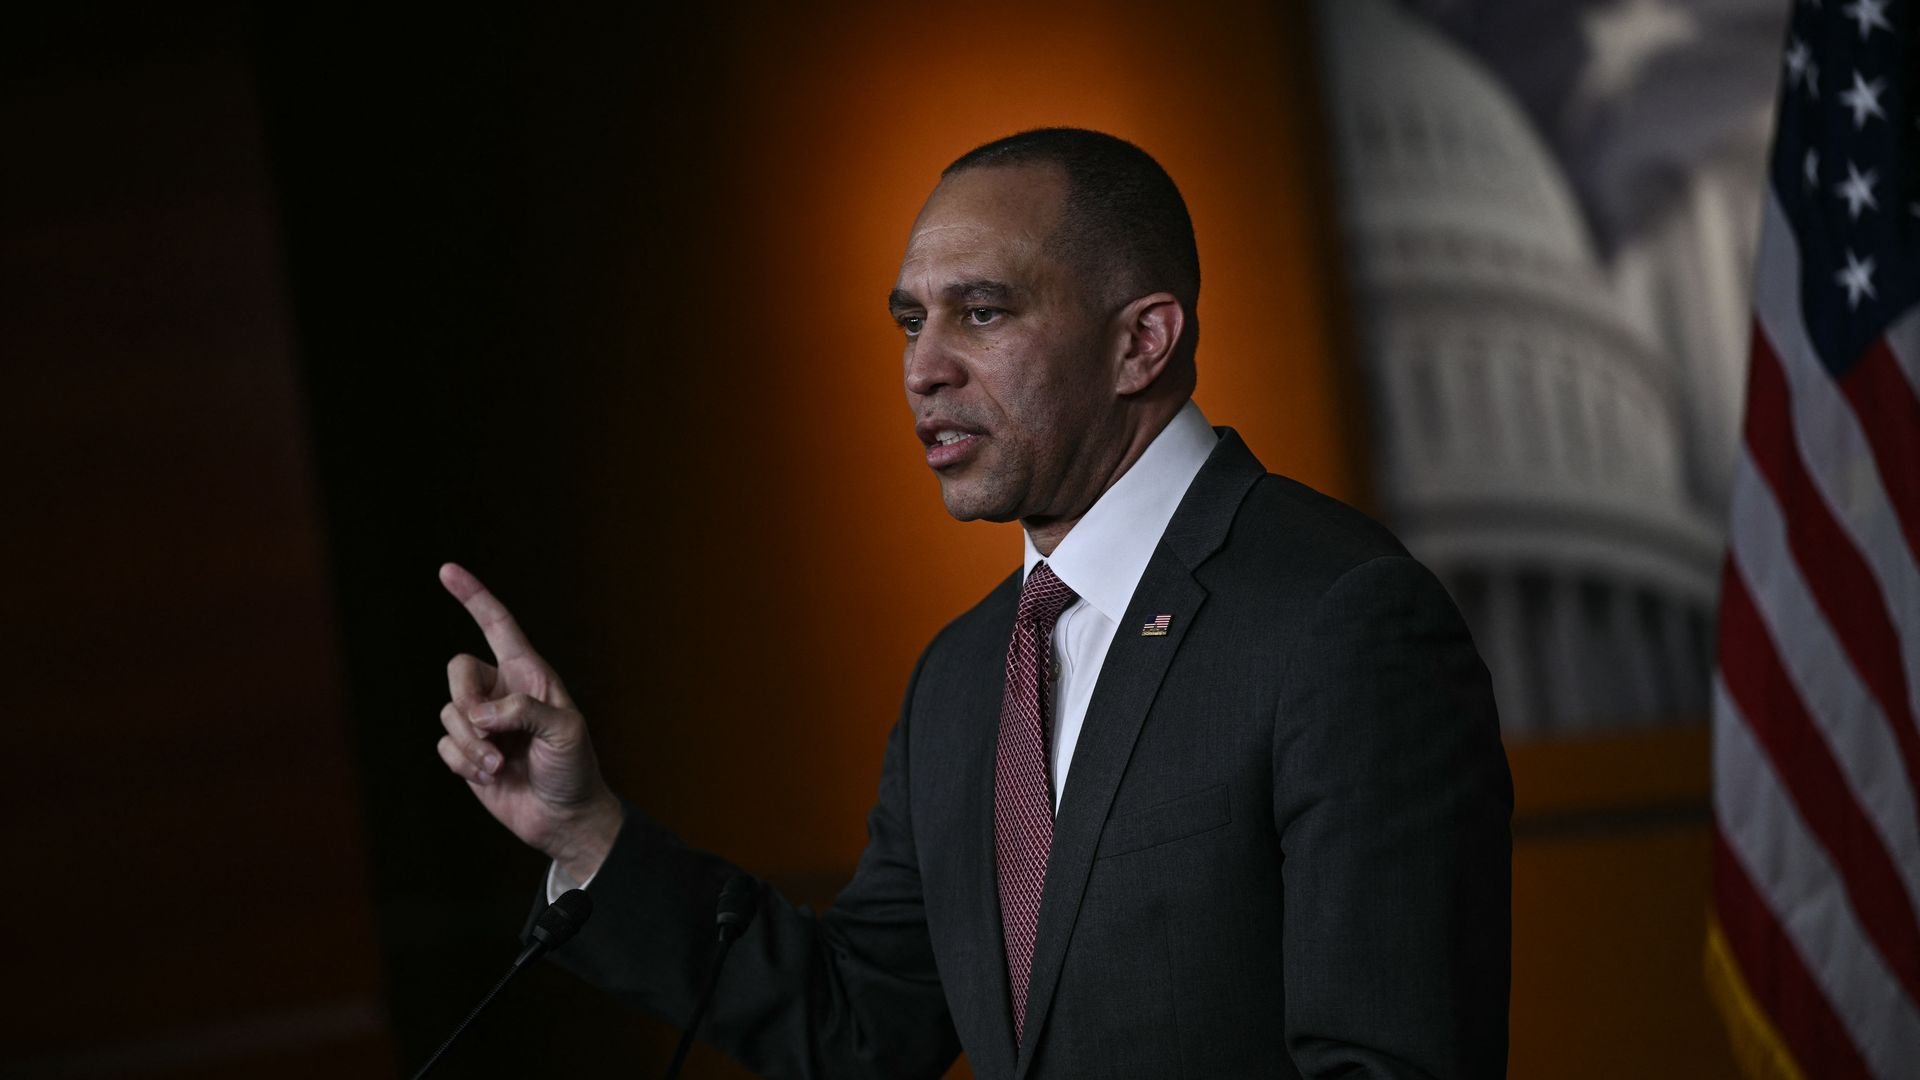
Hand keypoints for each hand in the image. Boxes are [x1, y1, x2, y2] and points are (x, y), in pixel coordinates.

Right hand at [436, 561, 621, 882]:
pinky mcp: (467, 752)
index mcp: (530, 674)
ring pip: (449, 712)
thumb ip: (523, 711)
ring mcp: (482, 722)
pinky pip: (444, 746)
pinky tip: (491, 777)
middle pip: (457, 670)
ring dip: (471, 745)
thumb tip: (481, 713)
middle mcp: (502, 691)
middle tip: (490, 731)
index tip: (447, 570)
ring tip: (500, 765)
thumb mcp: (565, 732)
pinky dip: (463, 763)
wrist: (563, 816)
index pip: (497, 625)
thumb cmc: (574, 769)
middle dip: (468, 702)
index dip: (473, 596)